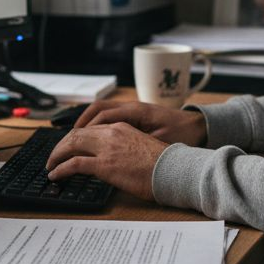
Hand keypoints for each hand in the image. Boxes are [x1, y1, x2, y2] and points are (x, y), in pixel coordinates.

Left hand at [45, 122, 167, 200]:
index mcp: (121, 126)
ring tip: (50, 165)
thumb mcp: (142, 146)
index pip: (89, 127)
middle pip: (76, 134)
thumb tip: (115, 158)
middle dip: (61, 145)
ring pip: (71, 145)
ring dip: (57, 155)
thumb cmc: (164, 163)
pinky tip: (55, 175)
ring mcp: (107, 148)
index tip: (67, 146)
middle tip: (54, 156)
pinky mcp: (105, 165)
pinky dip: (61, 169)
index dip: (74, 136)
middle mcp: (111, 133)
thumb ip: (124, 147)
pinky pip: (74, 164)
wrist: (175, 169)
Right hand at [74, 100, 207, 145]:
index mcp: (136, 111)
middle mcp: (131, 107)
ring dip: (85, 124)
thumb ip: (139, 147)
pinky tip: (91, 139)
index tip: (72, 143)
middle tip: (65, 144)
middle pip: (96, 110)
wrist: (198, 126)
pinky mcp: (134, 117)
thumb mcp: (161, 143)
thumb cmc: (183, 134)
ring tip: (72, 140)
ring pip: (101, 111)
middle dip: (78, 125)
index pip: (102, 115)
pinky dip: (96, 125)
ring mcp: (132, 110)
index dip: (85, 129)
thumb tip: (117, 156)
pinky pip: (109, 117)